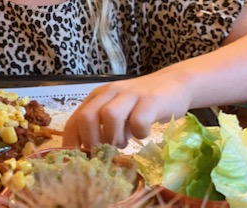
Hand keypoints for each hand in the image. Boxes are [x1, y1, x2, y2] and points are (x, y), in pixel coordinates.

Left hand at [62, 71, 191, 148]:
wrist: (175, 84)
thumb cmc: (141, 105)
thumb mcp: (118, 114)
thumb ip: (103, 128)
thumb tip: (91, 157)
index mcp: (97, 98)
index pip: (74, 121)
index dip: (72, 143)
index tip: (78, 162)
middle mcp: (110, 93)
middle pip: (86, 117)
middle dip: (91, 141)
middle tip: (105, 152)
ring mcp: (130, 95)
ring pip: (109, 115)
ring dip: (114, 137)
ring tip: (124, 143)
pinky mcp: (151, 100)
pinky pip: (139, 120)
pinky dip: (139, 133)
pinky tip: (143, 134)